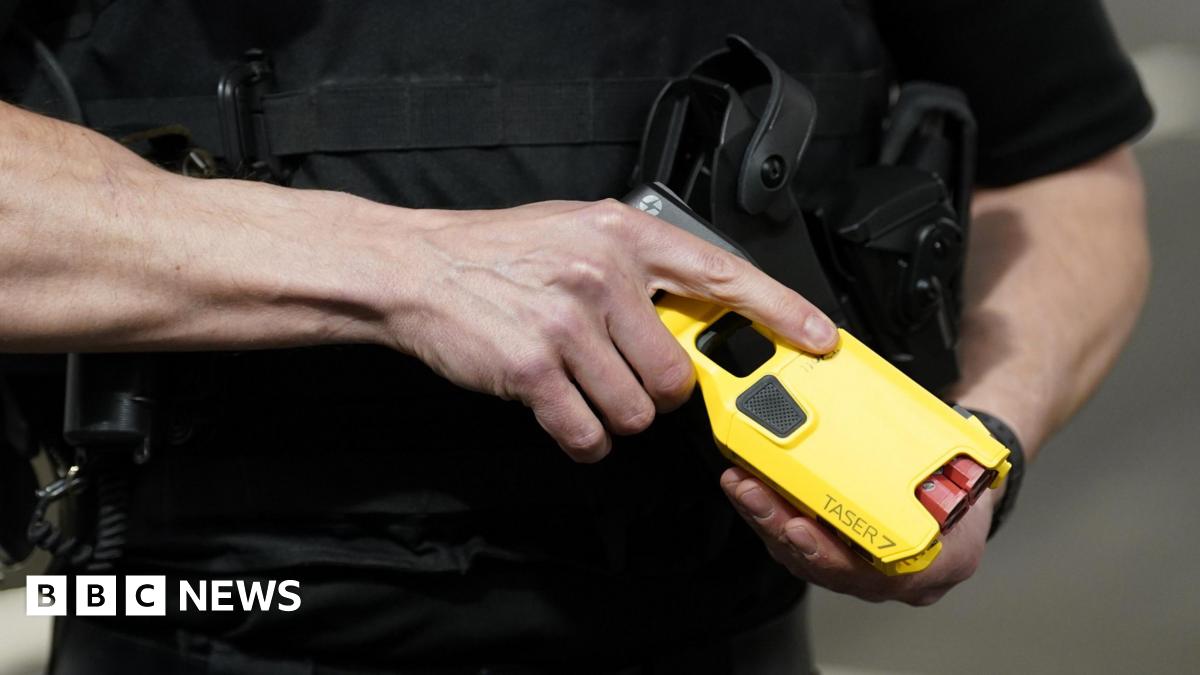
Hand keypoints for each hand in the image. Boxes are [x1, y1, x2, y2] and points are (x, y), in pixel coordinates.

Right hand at [375, 199, 837, 461]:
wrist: (419, 270)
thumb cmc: (500, 254)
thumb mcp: (579, 235)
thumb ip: (638, 268)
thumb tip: (695, 314)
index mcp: (623, 237)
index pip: (722, 275)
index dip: (780, 311)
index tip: (818, 339)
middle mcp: (603, 276)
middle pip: (676, 374)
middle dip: (655, 390)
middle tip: (620, 372)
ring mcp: (569, 323)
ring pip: (636, 411)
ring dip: (614, 414)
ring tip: (580, 386)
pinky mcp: (535, 369)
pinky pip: (589, 434)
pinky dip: (583, 438)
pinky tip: (563, 413)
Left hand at [719, 466, 995, 604]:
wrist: (968, 487)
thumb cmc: (967, 488)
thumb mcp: (973, 483)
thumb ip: (948, 477)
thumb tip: (920, 445)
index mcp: (925, 567)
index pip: (868, 573)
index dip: (826, 553)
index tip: (799, 526)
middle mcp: (886, 577)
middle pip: (820, 562)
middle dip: (776, 525)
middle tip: (751, 492)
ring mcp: (857, 566)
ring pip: (799, 552)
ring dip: (764, 516)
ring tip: (741, 482)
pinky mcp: (834, 548)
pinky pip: (795, 538)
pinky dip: (770, 512)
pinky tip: (751, 485)